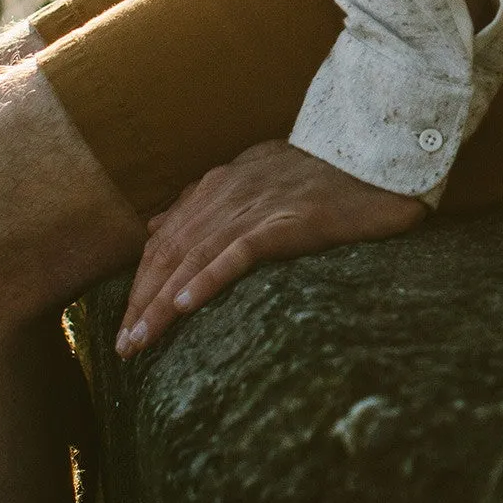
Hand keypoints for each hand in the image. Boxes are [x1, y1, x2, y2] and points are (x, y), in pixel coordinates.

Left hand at [115, 140, 425, 356]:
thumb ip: (209, 198)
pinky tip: (186, 305)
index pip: (168, 238)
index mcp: (224, 183)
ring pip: (196, 256)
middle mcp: (231, 191)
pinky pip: (240, 251)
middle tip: (123, 347)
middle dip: (141, 300)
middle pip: (172, 251)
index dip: (142, 281)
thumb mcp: (256, 174)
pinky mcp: (289, 221)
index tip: (126, 322)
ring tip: (140, 340)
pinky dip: (209, 277)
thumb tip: (158, 222)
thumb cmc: (324, 172)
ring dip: (161, 301)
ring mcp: (259, 206)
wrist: (379, 155)